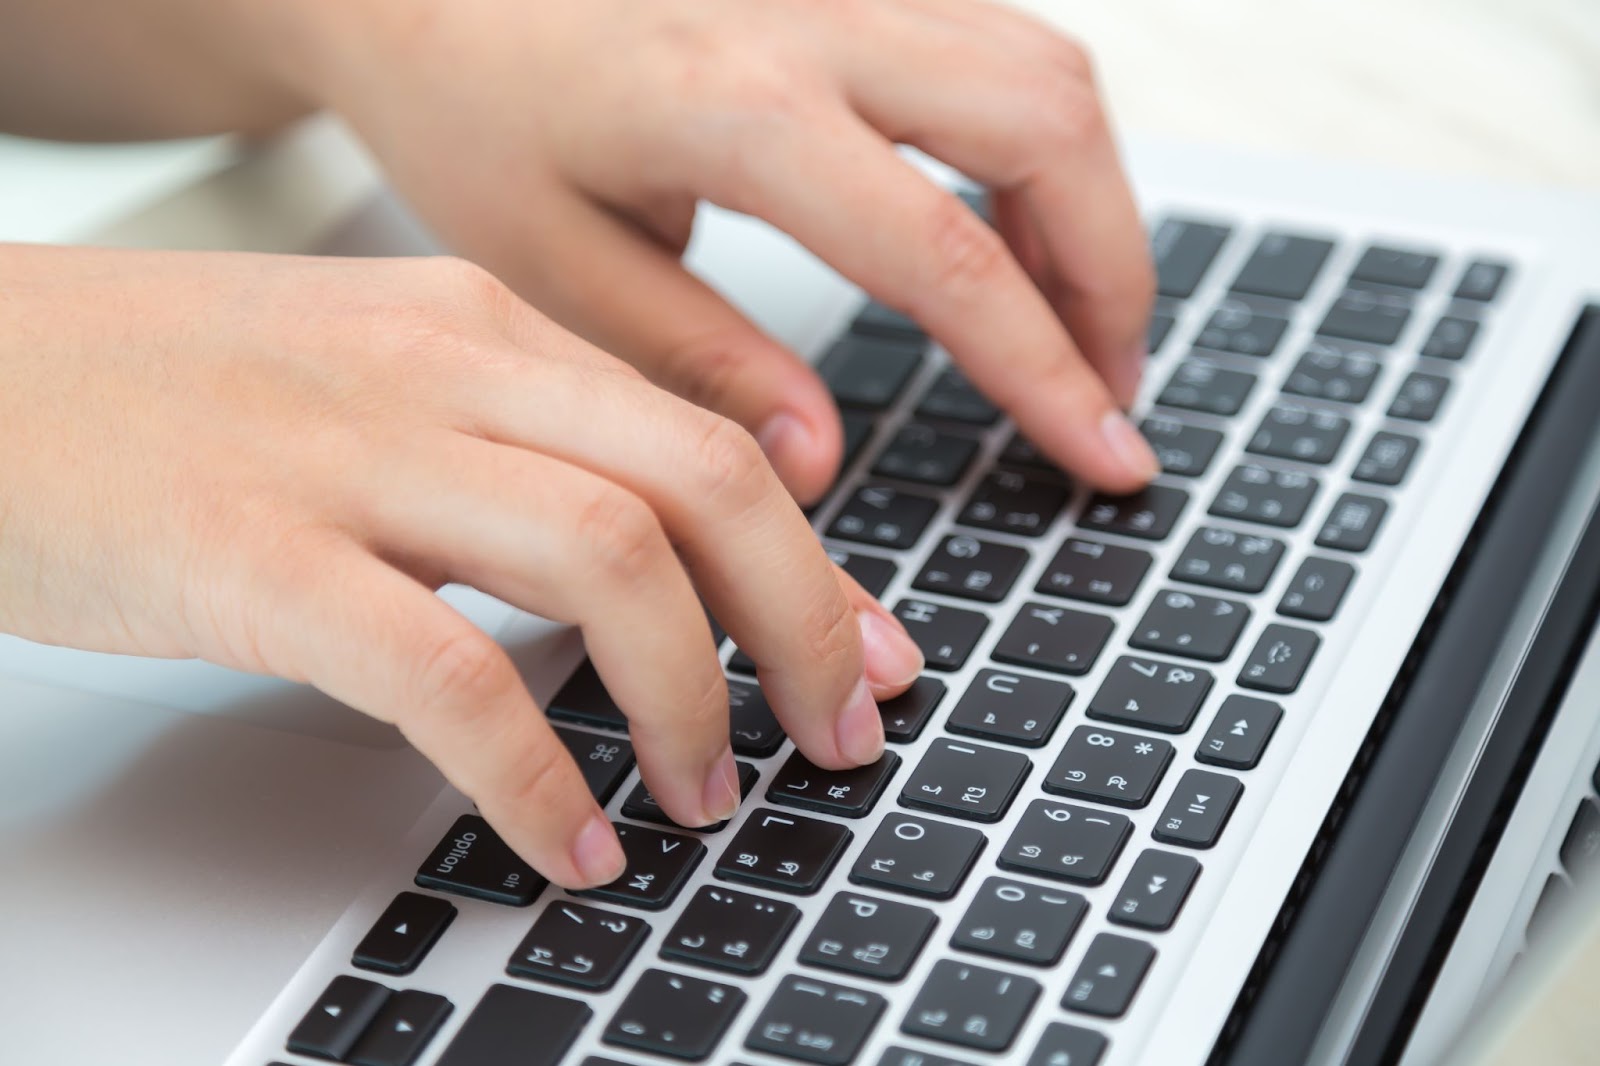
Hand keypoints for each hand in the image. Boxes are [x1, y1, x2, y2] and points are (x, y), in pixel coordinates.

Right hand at [0, 245, 923, 885]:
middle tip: (836, 736)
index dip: (817, 566)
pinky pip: (448, 675)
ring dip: (691, 697)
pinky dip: (535, 774)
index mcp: (486, 328)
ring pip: (609, 562)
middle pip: (703, 487)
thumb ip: (522, 456)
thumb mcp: (381, 384)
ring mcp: (352, 458)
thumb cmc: (172, 393)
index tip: (873, 654)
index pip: (710, 441)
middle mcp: (444, 371)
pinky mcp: (255, 558)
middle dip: (804, 627)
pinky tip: (569, 838)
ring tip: (706, 795)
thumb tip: (659, 565)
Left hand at [271, 0, 1159, 503]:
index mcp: (736, 108)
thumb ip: (701, 368)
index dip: (1048, 371)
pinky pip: (997, 36)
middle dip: (1113, 276)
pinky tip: (1013, 221)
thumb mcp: (558, 266)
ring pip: (1045, 68)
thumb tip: (817, 461)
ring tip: (1075, 323)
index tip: (1103, 454)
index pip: (949, 258)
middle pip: (1050, 128)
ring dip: (1092, 202)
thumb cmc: (466, 103)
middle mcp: (814, 16)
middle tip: (1108, 392)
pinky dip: (1041, 141)